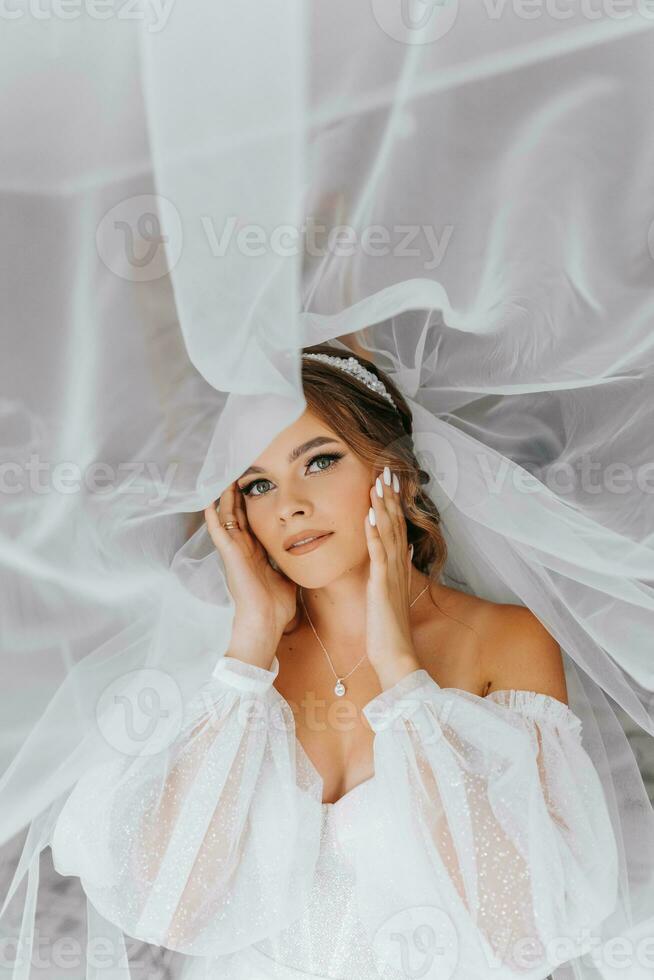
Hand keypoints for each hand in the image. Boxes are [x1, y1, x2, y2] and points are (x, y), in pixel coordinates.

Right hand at [204, 482, 297, 655]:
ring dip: (226, 498)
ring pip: (226, 517)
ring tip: (226, 476)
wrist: (266, 622)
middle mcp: (243, 549)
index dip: (252, 503)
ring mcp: (234, 551)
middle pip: (237, 514)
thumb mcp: (288, 576)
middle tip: (238, 471)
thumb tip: (306, 553)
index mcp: (256, 552)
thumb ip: (291, 562)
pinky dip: (213, 515)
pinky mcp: (229, 555)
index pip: (251, 521)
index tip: (256, 484)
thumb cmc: (276, 606)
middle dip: (238, 493)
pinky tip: (210, 499)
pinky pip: (218, 530)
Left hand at [364, 466, 420, 686]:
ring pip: (388, 533)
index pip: (396, 527)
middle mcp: (397, 567)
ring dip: (384, 506)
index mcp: (398, 568)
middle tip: (387, 469)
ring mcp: (391, 575)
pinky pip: (379, 554)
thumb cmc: (388, 629)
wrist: (396, 655)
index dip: (393, 503)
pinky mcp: (382, 585)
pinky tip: (370, 515)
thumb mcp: (391, 594)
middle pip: (395, 523)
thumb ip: (396, 570)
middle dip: (390, 495)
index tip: (389, 480)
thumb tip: (405, 548)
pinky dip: (375, 533)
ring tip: (379, 482)